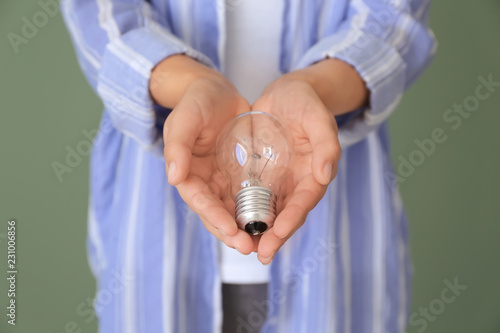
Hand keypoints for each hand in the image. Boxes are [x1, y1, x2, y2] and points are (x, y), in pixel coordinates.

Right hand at [153, 56, 255, 253]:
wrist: (215, 91)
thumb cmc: (196, 101)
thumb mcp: (185, 118)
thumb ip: (178, 145)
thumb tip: (174, 178)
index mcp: (186, 171)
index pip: (198, 199)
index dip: (212, 216)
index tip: (229, 230)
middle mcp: (202, 180)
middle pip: (214, 212)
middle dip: (230, 231)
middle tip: (249, 247)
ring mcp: (220, 179)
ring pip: (231, 210)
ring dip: (244, 227)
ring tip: (261, 243)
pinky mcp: (236, 175)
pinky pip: (246, 196)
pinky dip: (255, 210)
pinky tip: (270, 221)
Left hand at [251, 78, 341, 263]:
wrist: (287, 93)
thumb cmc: (306, 102)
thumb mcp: (318, 117)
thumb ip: (326, 144)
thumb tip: (325, 175)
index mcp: (314, 173)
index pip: (304, 201)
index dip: (292, 218)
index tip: (278, 233)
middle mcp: (296, 183)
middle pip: (286, 215)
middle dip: (274, 236)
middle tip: (260, 253)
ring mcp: (279, 182)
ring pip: (268, 212)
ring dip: (257, 231)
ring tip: (243, 246)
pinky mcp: (262, 176)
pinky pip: (253, 198)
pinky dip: (244, 212)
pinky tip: (230, 224)